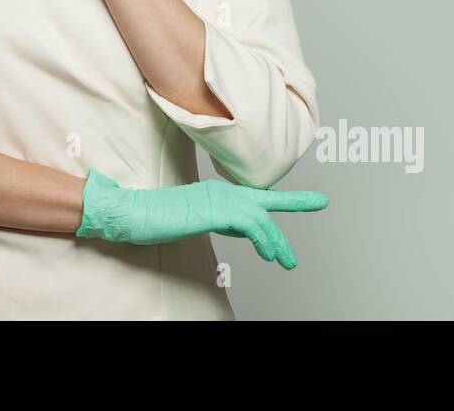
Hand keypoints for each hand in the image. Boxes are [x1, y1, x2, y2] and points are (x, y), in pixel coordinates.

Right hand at [76, 168, 328, 268]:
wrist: (133, 213)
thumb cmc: (154, 218)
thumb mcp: (192, 219)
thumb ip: (217, 219)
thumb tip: (241, 228)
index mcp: (218, 194)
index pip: (256, 195)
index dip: (285, 197)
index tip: (310, 197)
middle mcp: (222, 192)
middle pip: (266, 199)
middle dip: (296, 202)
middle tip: (320, 202)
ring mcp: (218, 199)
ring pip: (261, 217)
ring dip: (277, 240)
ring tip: (288, 261)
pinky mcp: (214, 211)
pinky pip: (249, 225)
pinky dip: (263, 239)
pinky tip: (269, 254)